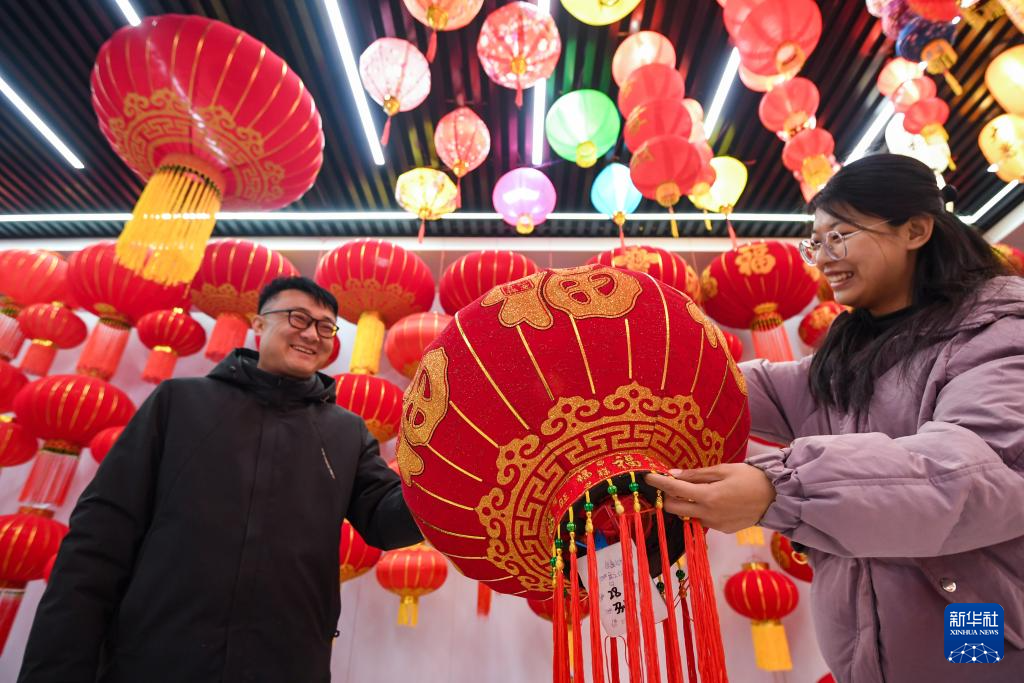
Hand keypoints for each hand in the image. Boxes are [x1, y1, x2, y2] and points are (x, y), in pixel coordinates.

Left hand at [645, 464, 776, 533]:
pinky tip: (711, 500)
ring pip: (688, 515)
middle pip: (674, 509)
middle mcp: (709, 514)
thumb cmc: (750, 477)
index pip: (674, 491)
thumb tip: (673, 475)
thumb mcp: (723, 469)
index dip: (658, 483)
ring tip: (692, 491)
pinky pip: (703, 520)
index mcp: (708, 496)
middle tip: (668, 485)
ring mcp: (716, 525)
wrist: (777, 497)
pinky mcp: (723, 530)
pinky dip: (700, 510)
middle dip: (666, 497)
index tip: (647, 477)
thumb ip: (696, 474)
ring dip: (684, 505)